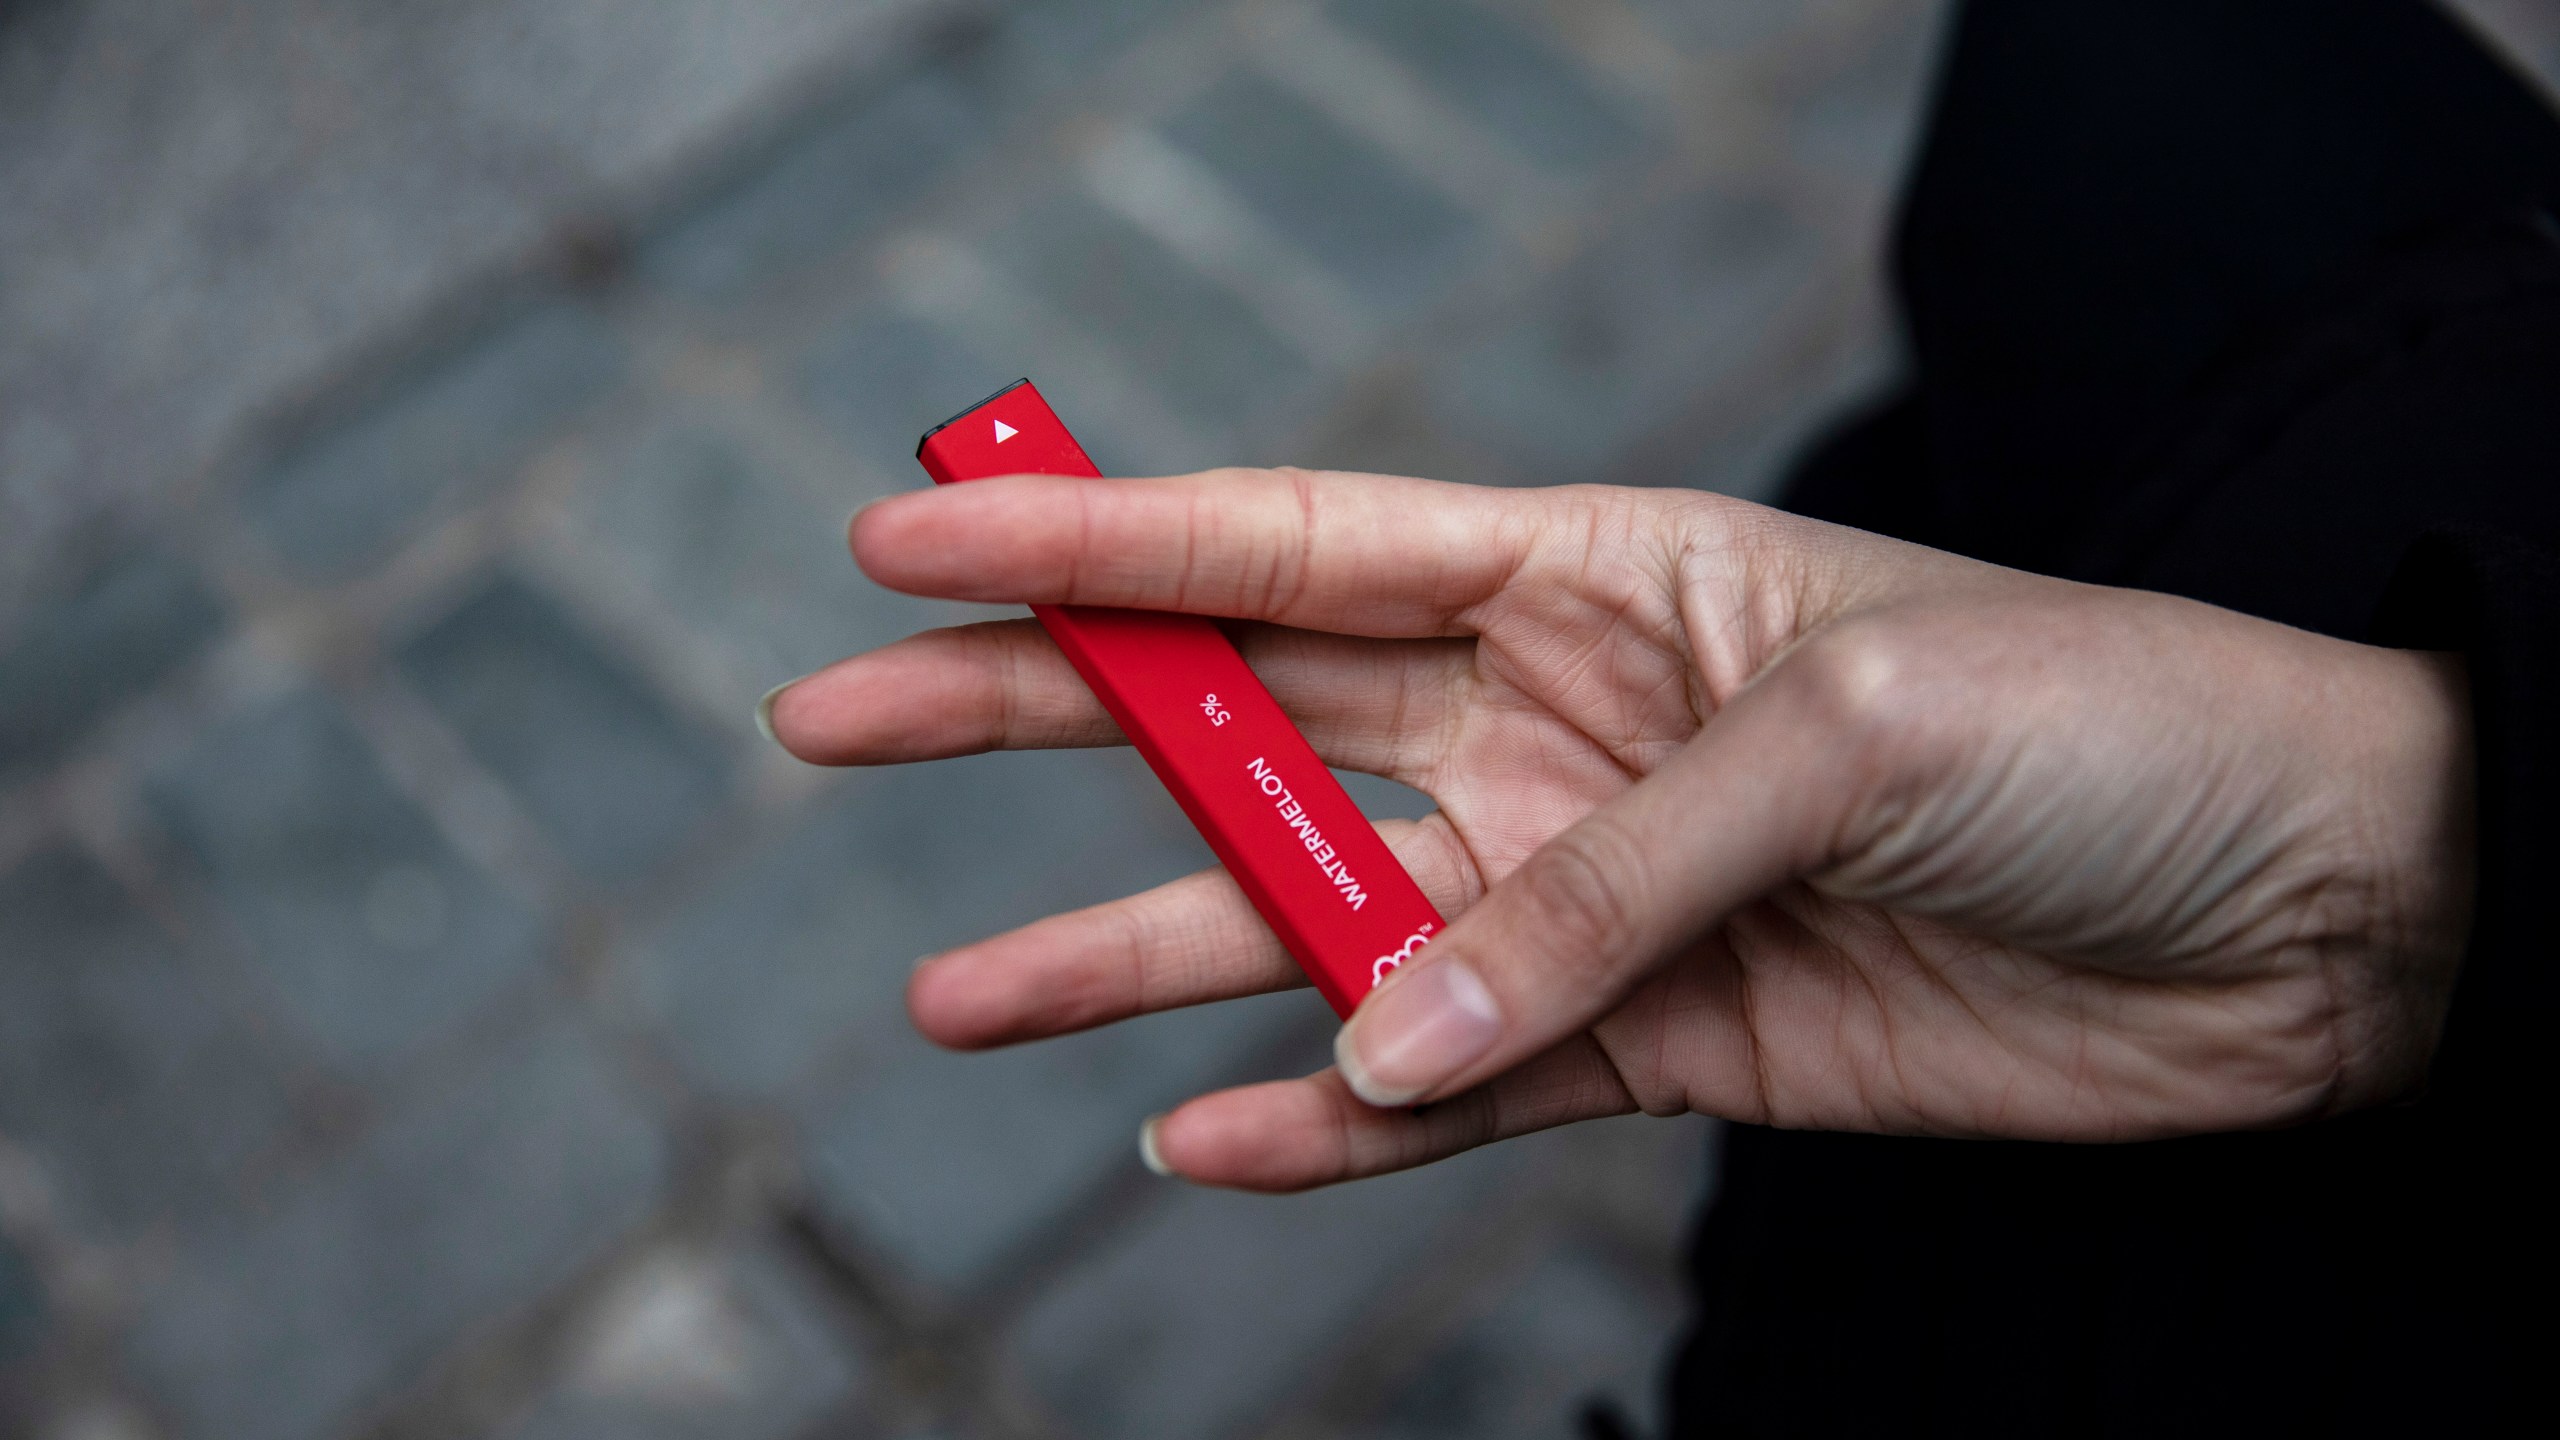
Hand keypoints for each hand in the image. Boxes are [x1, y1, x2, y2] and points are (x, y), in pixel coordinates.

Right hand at [765, 470, 2474, 1190]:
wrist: (2316, 920)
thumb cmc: (2113, 733)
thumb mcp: (1857, 738)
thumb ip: (1604, 884)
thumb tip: (1382, 1031)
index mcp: (1594, 570)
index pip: (1289, 538)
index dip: (1094, 534)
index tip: (909, 528)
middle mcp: (1555, 721)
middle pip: (1243, 717)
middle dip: (1038, 717)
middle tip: (833, 715)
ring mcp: (1582, 891)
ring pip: (1306, 924)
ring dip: (1133, 956)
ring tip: (957, 1003)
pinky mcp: (1647, 1045)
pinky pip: (1441, 1088)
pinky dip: (1321, 1121)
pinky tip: (1203, 1137)